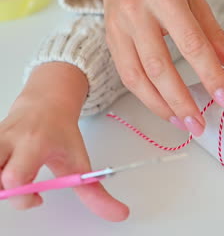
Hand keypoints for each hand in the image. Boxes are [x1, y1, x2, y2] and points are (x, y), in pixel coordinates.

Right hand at [0, 63, 128, 220]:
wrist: (47, 102)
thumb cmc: (61, 133)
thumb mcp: (80, 161)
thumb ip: (95, 192)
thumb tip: (119, 214)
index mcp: (34, 144)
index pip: (15, 178)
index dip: (24, 197)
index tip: (39, 198)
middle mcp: (9, 140)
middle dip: (8, 191)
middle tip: (25, 188)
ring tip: (16, 178)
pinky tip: (7, 170)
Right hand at [94, 0, 223, 135]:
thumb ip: (214, 33)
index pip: (193, 45)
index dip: (210, 75)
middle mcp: (138, 14)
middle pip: (160, 68)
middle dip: (182, 102)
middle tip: (199, 124)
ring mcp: (119, 28)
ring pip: (137, 77)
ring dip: (160, 107)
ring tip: (182, 124)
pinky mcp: (110, 40)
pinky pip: (126, 75)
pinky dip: (145, 97)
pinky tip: (163, 108)